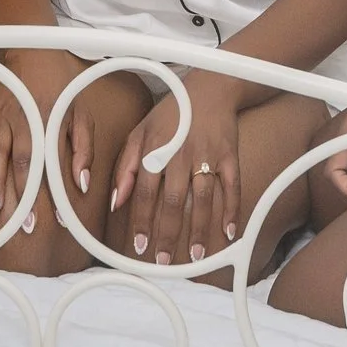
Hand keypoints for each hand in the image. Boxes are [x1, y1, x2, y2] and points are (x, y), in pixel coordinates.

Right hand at [0, 50, 85, 239]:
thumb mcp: (80, 114)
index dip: (55, 193)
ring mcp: (1, 117)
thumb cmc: (61, 88)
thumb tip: (81, 185)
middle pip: (23, 164)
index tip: (57, 219)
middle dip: (23, 196)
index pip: (53, 165)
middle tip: (23, 224)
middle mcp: (24, 121)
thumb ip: (83, 150)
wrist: (34, 52)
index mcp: (49, 122)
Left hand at [111, 71, 241, 266]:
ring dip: (199, 229)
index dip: (142, 221)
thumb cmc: (171, 113)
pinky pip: (232, 186)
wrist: (210, 86)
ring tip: (196, 256)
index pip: (145, 193)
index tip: (140, 246)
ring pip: (203, 199)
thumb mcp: (140, 132)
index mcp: (155, 149)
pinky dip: (232, 210)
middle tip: (165, 260)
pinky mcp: (230, 154)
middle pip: (173, 201)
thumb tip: (114, 202)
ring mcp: (208, 155)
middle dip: (168, 233)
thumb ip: (125, 167)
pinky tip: (229, 232)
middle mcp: (180, 154)